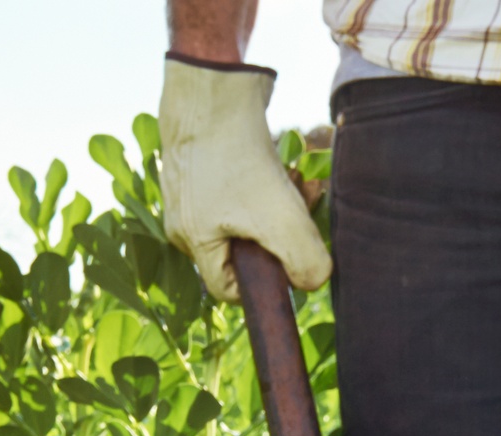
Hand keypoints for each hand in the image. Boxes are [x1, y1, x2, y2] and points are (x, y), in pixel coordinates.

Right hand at [158, 55, 331, 302]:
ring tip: (300, 181)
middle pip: (244, 248)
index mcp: (192, 240)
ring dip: (282, 204)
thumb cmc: (237, 154)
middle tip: (305, 207)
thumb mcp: (279, 218)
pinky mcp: (209, 159)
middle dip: (282, 234)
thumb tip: (313, 281)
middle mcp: (187, 217)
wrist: (214, 83)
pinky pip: (245, 185)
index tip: (292, 257)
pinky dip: (271, 179)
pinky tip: (288, 163)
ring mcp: (195, 187)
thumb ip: (304, 260)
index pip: (226, 288)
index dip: (263, 284)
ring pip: (249, 214)